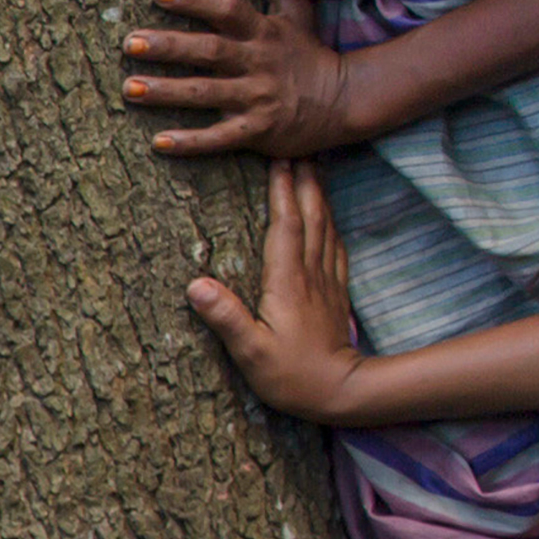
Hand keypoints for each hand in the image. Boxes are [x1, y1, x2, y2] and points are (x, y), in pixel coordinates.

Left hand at [122, 0, 358, 156]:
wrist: (345, 101)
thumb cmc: (308, 54)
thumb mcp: (297, 13)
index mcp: (262, 32)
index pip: (227, 10)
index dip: (195, 0)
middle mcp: (258, 62)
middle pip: (209, 51)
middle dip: (168, 46)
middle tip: (130, 43)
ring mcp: (258, 98)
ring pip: (206, 93)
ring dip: (166, 92)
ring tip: (129, 89)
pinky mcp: (258, 131)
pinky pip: (220, 138)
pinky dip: (190, 142)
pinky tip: (158, 142)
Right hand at [184, 159, 370, 419]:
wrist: (342, 392)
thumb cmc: (291, 375)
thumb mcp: (250, 352)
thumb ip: (226, 318)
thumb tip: (195, 285)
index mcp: (286, 282)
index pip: (284, 226)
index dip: (281, 191)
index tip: (277, 159)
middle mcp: (309, 274)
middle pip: (308, 216)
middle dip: (302, 180)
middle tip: (297, 146)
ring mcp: (326, 281)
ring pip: (324, 225)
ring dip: (318, 193)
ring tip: (312, 167)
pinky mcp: (335, 291)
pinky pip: (333, 244)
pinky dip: (329, 220)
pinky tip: (326, 212)